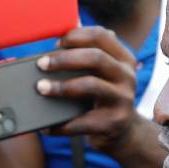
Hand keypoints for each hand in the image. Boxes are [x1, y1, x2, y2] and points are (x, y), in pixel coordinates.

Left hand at [39, 26, 142, 152]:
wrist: (124, 132)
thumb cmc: (103, 97)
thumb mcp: (103, 74)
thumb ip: (86, 57)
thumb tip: (54, 44)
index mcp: (123, 58)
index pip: (101, 36)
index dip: (75, 36)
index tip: (55, 43)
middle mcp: (127, 76)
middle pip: (96, 57)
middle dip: (64, 59)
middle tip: (41, 64)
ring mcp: (123, 99)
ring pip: (91, 85)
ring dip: (61, 86)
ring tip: (41, 88)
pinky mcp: (114, 122)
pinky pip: (83, 121)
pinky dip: (62, 124)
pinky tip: (46, 126)